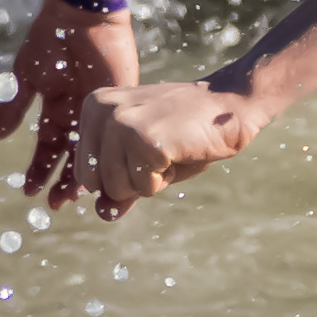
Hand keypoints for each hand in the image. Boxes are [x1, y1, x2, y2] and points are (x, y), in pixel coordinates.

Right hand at [0, 0, 144, 206]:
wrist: (81, 14)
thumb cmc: (50, 40)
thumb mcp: (26, 76)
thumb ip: (15, 107)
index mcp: (56, 109)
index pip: (48, 148)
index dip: (39, 170)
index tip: (30, 191)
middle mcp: (79, 114)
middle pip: (72, 156)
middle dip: (62, 181)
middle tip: (55, 204)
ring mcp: (101, 108)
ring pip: (93, 149)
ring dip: (84, 173)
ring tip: (75, 195)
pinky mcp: (121, 98)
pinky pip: (116, 131)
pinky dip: (108, 150)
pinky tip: (103, 169)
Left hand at [70, 77, 270, 218]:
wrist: (230, 103)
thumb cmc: (186, 131)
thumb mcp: (144, 158)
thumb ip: (119, 184)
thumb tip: (102, 213)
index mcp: (94, 107)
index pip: (86, 173)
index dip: (122, 173)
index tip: (147, 145)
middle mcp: (100, 110)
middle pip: (96, 183)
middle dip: (131, 180)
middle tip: (158, 149)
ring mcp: (120, 123)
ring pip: (118, 188)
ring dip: (150, 180)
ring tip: (169, 148)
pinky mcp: (144, 139)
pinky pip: (145, 187)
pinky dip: (166, 177)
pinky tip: (179, 149)